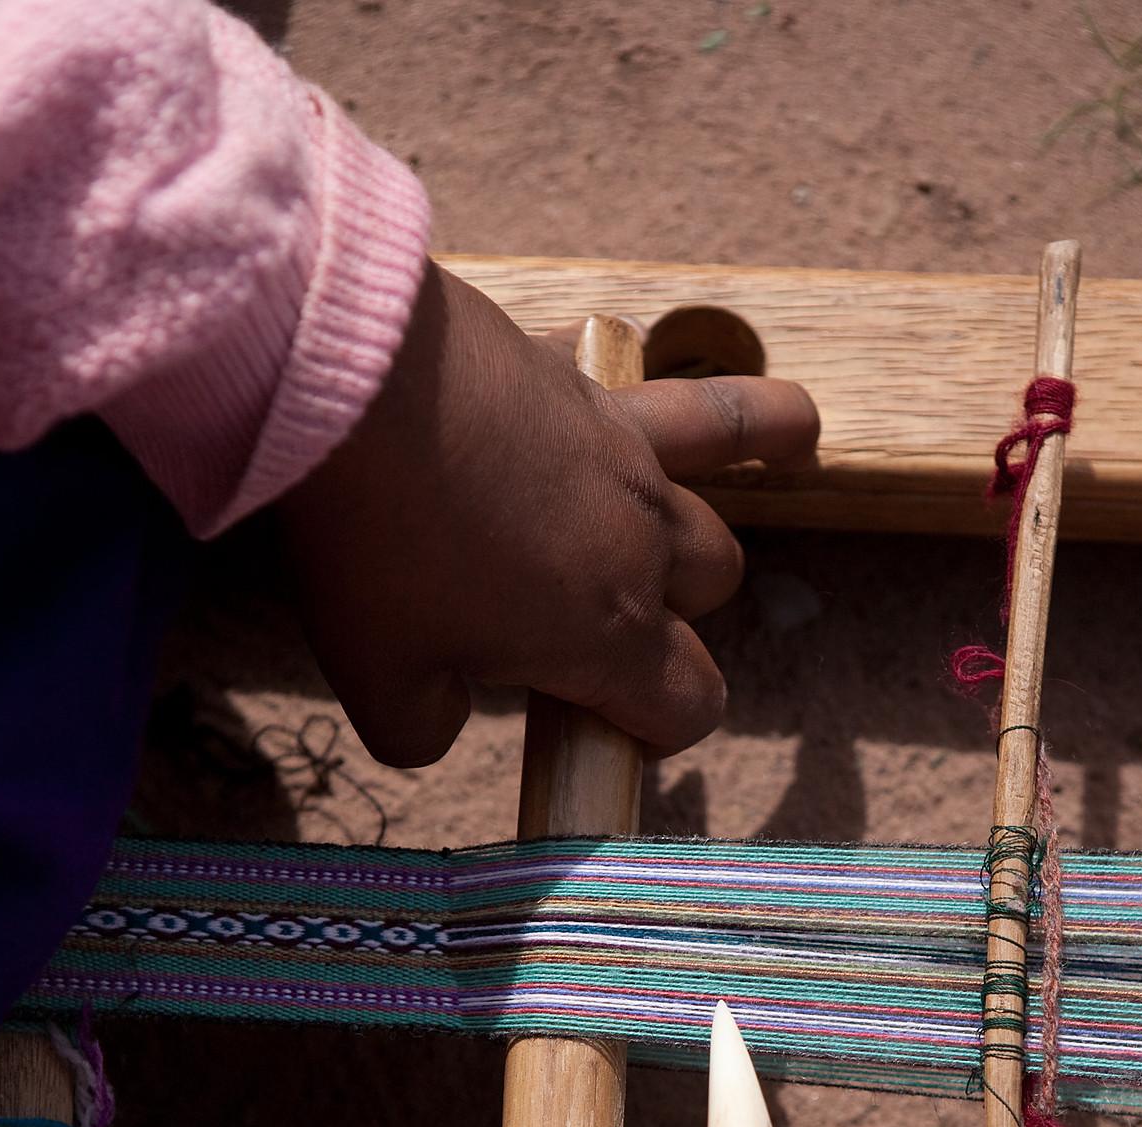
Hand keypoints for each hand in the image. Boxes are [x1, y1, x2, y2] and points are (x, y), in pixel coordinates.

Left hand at [278, 262, 819, 766]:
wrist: (344, 379)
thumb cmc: (370, 540)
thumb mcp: (375, 675)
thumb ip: (420, 728)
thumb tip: (439, 727)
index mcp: (606, 635)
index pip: (689, 705)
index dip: (661, 731)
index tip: (612, 730)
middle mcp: (641, 542)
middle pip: (712, 585)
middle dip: (677, 607)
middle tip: (597, 616)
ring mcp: (624, 452)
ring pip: (730, 465)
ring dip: (765, 458)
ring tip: (797, 447)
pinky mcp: (586, 382)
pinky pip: (684, 389)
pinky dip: (732, 402)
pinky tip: (734, 390)